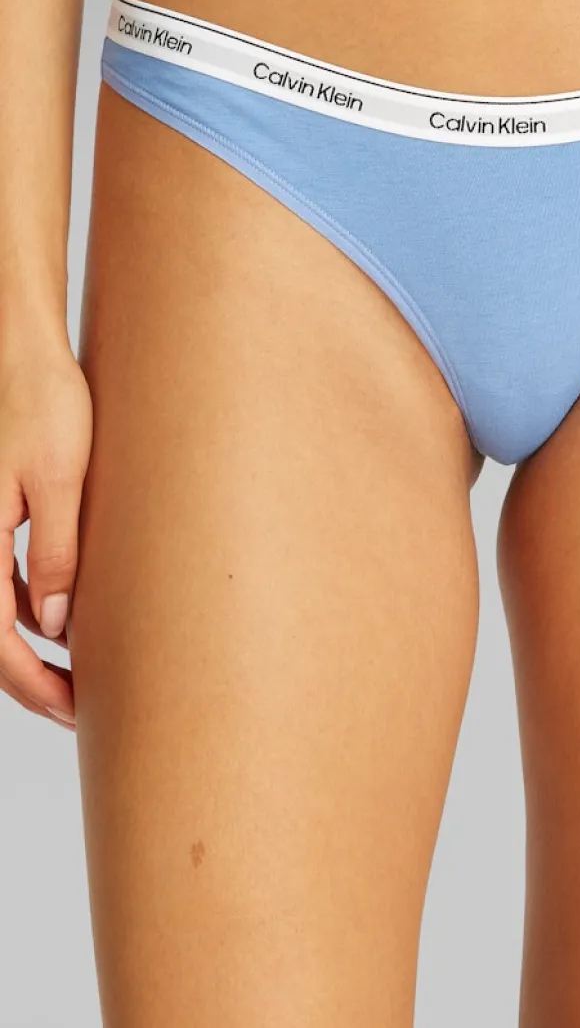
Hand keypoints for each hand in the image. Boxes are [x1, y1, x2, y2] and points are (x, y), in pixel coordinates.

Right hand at [0, 339, 91, 726]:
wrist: (19, 349)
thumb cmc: (42, 400)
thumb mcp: (58, 481)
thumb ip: (55, 555)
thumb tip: (52, 627)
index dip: (33, 684)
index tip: (74, 710)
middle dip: (30, 678)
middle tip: (79, 707)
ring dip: (28, 646)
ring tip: (78, 671)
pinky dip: (24, 607)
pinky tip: (59, 620)